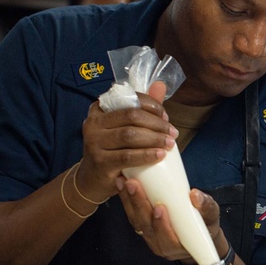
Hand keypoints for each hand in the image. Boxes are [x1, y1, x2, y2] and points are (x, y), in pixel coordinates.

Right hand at [77, 82, 176, 202]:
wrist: (93, 179)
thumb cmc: (113, 149)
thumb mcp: (125, 127)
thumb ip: (142, 107)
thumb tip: (160, 85)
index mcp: (99, 109)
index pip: (130, 99)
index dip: (152, 106)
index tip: (166, 117)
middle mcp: (93, 123)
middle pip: (132, 116)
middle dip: (156, 123)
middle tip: (172, 132)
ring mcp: (94, 142)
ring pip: (130, 135)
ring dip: (154, 138)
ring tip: (169, 143)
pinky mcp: (100, 162)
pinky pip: (128, 156)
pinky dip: (147, 155)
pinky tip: (160, 155)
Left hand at [121, 184, 228, 262]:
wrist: (199, 235)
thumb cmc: (206, 225)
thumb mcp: (212, 216)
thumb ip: (206, 207)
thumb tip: (195, 195)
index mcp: (178, 246)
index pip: (166, 238)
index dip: (161, 225)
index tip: (159, 208)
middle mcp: (160, 245)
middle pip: (146, 227)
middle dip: (139, 205)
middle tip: (133, 185)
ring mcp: (150, 237)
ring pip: (136, 221)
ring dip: (128, 200)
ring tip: (124, 182)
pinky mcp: (143, 227)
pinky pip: (132, 215)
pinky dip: (126, 200)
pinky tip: (122, 185)